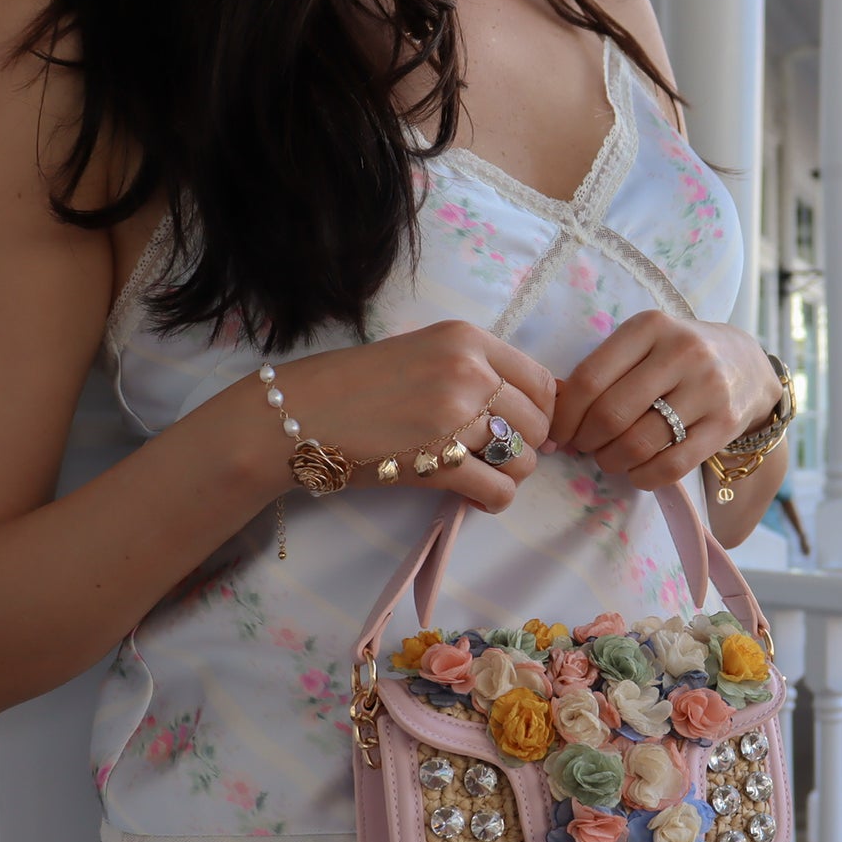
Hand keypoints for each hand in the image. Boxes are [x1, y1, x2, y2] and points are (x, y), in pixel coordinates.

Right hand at [276, 321, 556, 512]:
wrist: (298, 415)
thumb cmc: (357, 386)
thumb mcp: (424, 352)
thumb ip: (475, 371)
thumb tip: (534, 412)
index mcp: (467, 339)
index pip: (543, 383)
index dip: (540, 414)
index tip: (521, 430)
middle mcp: (468, 371)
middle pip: (537, 425)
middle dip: (522, 450)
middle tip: (491, 458)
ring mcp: (455, 416)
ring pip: (523, 462)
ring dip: (506, 477)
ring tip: (477, 476)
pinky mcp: (439, 461)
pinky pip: (499, 492)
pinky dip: (492, 501)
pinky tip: (471, 497)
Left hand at [548, 310, 780, 490]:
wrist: (747, 365)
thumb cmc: (677, 357)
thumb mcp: (643, 345)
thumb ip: (604, 370)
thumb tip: (554, 415)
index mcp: (650, 327)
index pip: (590, 379)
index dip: (565, 416)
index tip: (558, 433)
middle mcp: (681, 352)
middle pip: (611, 415)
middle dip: (587, 441)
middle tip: (585, 447)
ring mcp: (707, 388)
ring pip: (638, 443)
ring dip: (612, 461)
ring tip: (609, 459)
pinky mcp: (724, 424)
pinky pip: (671, 466)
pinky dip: (643, 477)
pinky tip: (637, 471)